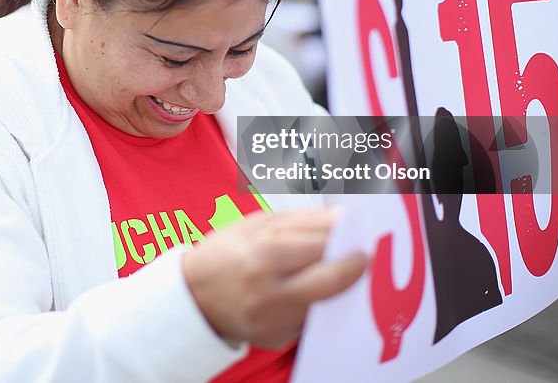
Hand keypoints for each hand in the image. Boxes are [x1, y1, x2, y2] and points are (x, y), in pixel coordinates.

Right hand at [182, 208, 367, 349]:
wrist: (192, 298)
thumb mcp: (254, 226)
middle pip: (332, 281)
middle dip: (355, 266)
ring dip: (338, 284)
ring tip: (340, 268)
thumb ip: (299, 221)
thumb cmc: (224, 255)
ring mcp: (275, 321)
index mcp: (262, 257)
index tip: (358, 231)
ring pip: (324, 301)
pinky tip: (311, 288)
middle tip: (365, 256)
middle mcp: (270, 293)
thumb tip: (340, 218)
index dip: (343, 237)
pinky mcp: (277, 339)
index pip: (319, 246)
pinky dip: (316, 301)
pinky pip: (308, 317)